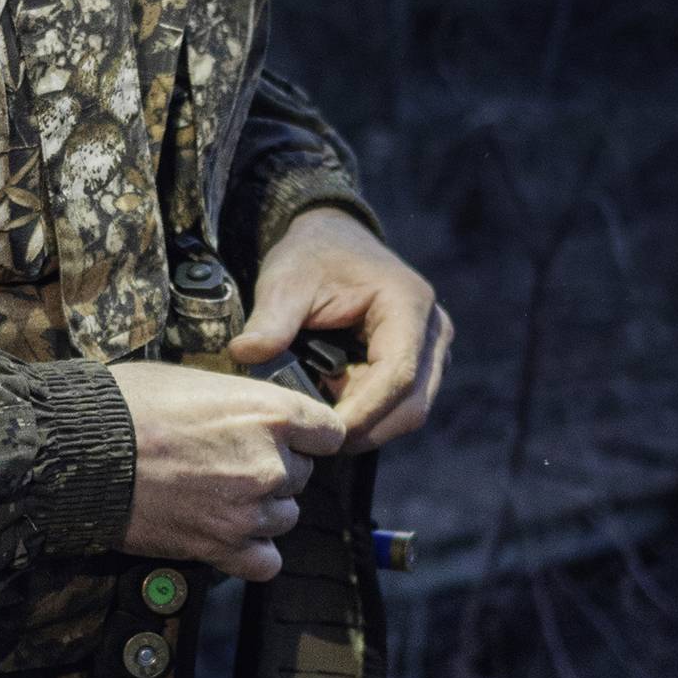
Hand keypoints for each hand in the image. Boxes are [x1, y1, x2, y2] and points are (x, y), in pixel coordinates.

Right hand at [109, 361, 348, 583]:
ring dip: (260, 510)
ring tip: (219, 496)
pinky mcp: (222, 547)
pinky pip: (265, 561)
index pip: (328, 433)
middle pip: (302, 476)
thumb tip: (253, 417)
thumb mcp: (198, 382)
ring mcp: (248, 510)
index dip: (308, 436)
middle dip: (274, 471)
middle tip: (229, 464)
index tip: (290, 439)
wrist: (82, 452)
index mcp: (271, 413)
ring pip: (285, 517)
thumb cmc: (129, 405)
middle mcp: (270, 464)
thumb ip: (242, 404)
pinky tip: (226, 535)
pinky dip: (250, 552)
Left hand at [229, 206, 452, 449]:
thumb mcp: (285, 282)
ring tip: (319, 414)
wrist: (333, 241)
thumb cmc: (312, 257)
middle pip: (411, 405)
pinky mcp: (421, 364)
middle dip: (363, 429)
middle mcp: (432, 330)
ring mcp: (431, 350)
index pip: (397, 375)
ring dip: (365, 424)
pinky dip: (366, 414)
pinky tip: (331, 401)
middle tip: (314, 437)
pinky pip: (401, 405)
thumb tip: (245, 354)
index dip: (362, 412)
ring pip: (409, 411)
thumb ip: (270, 320)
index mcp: (408, 304)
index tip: (322, 432)